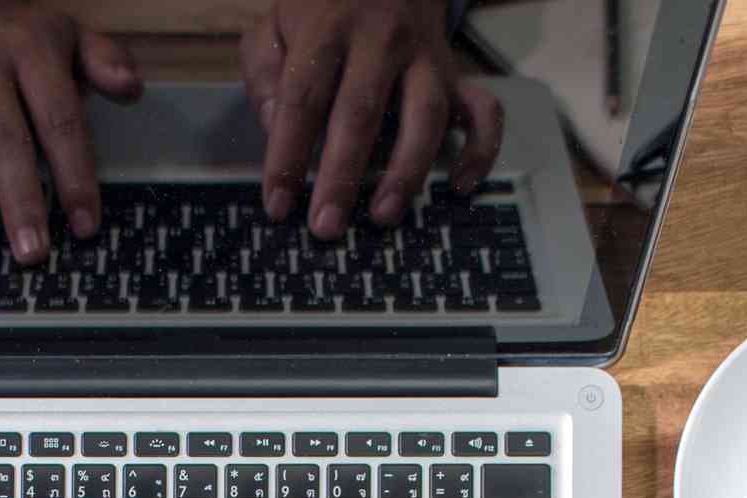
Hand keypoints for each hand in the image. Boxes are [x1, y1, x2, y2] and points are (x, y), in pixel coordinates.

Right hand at [0, 0, 142, 263]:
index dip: (73, 176)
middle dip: (19, 200)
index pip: (58, 119)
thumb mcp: (65, 36)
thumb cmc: (12, 36)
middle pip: (1, 135)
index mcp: (30, 46)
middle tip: (32, 252)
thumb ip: (103, 61)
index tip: (83, 225)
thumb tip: (131, 89)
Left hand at [239, 0, 503, 237]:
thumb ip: (264, 75)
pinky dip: (479, 150)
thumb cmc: (322, 12)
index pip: (304, 99)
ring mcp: (426, 58)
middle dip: (342, 175)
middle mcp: (381, 41)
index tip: (278, 205)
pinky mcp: (456, 74)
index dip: (288, 156)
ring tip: (382, 216)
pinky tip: (459, 186)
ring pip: (425, 116)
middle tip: (326, 227)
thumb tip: (275, 128)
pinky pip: (483, 112)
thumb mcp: (274, 27)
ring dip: (405, 171)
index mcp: (328, 30)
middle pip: (361, 113)